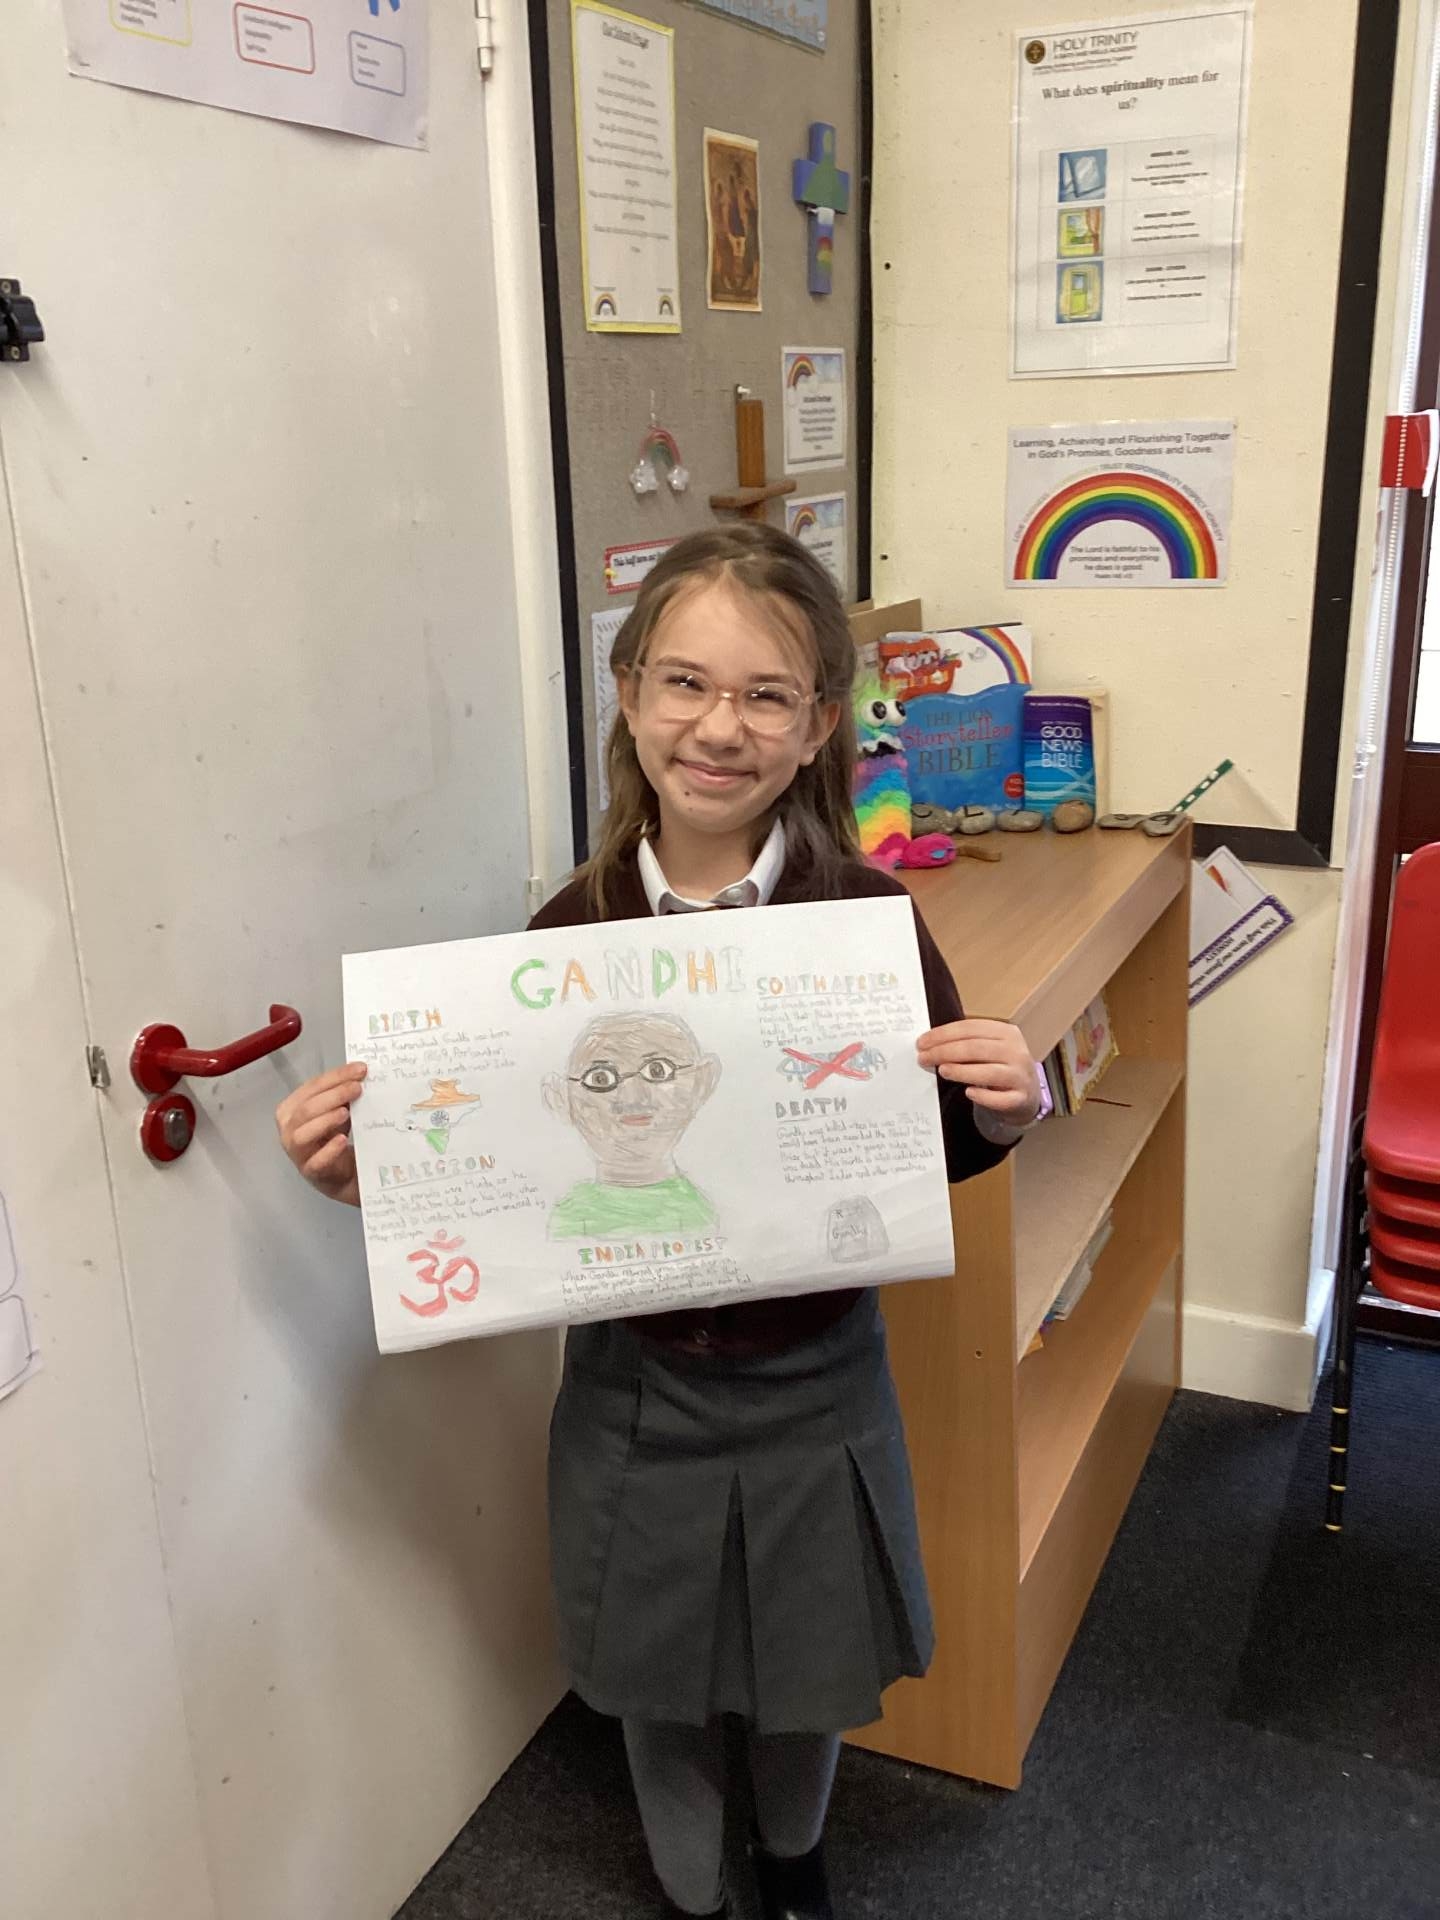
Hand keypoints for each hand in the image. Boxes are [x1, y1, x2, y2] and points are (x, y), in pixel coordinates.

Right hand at [275, 1063, 366, 1207]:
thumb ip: (341, 1095)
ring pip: (303, 1134)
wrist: (341, 1173)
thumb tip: (358, 1075)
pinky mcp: (311, 1171)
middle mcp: (288, 1129)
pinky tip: (342, 1140)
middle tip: (357, 1088)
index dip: (336, 1076)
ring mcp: (297, 1152)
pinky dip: (329, 1150)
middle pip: (307, 1108)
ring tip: (346, 1112)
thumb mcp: (336, 1111)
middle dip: (334, 1095)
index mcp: (291, 1108)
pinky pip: (316, 1161)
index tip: (359, 1070)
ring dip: (325, 1120)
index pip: (312, 1087)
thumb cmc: (334, 1137)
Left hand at [917, 1018, 1040, 1125]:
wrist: (1027, 1094)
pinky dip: (983, 1096)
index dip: (944, 1034)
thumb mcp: (988, 1049)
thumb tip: (930, 1044)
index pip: (971, 1028)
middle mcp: (1016, 1052)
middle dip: (945, 1052)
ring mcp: (1020, 1075)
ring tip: (942, 1070)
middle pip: (976, 1048)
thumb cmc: (999, 1067)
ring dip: (962, 1071)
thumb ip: (966, 1044)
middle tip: (923, 1058)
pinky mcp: (1021, 1098)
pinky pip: (1001, 1098)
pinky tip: (969, 1093)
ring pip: (989, 1072)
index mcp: (1006, 1033)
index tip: (922, 1042)